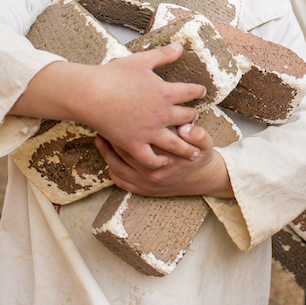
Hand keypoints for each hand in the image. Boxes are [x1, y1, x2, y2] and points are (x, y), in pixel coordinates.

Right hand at [12, 43, 206, 169]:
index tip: (202, 92)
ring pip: (175, 144)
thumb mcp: (141, 60)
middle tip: (196, 117)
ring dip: (187, 149)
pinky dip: (159, 163)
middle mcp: (162, 114)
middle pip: (187, 118)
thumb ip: (163, 54)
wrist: (90, 94)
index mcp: (166, 93)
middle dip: (194, 117)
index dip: (198, 91)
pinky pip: (150, 159)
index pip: (191, 92)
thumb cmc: (113, 75)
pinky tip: (163, 163)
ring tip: (195, 153)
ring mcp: (149, 132)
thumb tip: (180, 46)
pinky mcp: (134, 144)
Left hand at [94, 120, 233, 197]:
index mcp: (168, 157)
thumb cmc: (200, 157)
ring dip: (106, 152)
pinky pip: (121, 181)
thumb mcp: (206, 143)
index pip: (141, 140)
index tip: (118, 114)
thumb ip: (198, 135)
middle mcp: (155, 171)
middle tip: (103, 122)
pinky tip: (108, 158)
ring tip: (99, 138)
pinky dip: (112, 170)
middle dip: (112, 136)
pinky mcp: (144, 190)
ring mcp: (147, 183)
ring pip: (118, 167)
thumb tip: (186, 127)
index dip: (127, 127)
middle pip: (125, 151)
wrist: (203, 180)